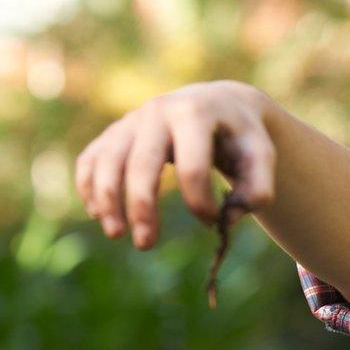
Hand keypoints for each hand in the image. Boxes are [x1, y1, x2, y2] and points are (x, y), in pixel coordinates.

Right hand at [75, 80, 276, 248]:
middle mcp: (159, 111)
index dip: (200, 202)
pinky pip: (92, 157)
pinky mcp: (117, 131)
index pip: (192, 166)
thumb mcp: (261, 156)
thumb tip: (228, 219)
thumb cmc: (240, 137)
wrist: (220, 104)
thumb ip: (258, 189)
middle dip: (140, 207)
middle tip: (146, 245)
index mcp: (197, 114)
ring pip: (107, 160)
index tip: (212, 221)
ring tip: (115, 234)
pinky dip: (88, 185)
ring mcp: (133, 119)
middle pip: (141, 163)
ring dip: (106, 199)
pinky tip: (99, 214)